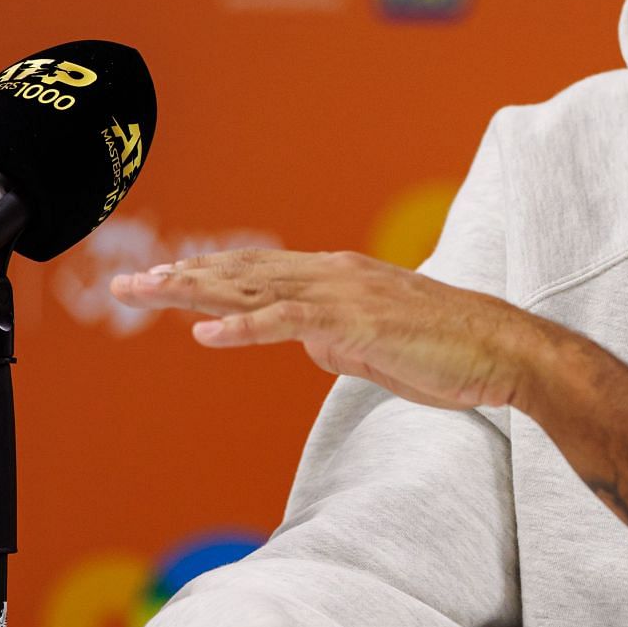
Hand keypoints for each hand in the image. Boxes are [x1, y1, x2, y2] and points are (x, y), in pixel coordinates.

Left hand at [111, 250, 547, 410]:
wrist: (501, 351)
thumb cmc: (447, 353)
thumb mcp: (377, 348)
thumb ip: (337, 340)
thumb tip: (307, 344)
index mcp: (338, 278)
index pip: (258, 274)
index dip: (206, 276)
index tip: (161, 281)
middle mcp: (334, 274)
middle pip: (243, 272)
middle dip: (181, 276)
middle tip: (125, 283)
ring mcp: (344, 295)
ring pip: (255, 288)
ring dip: (195, 290)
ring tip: (146, 292)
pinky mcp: (356, 324)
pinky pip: (288, 323)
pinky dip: (244, 329)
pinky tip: (206, 337)